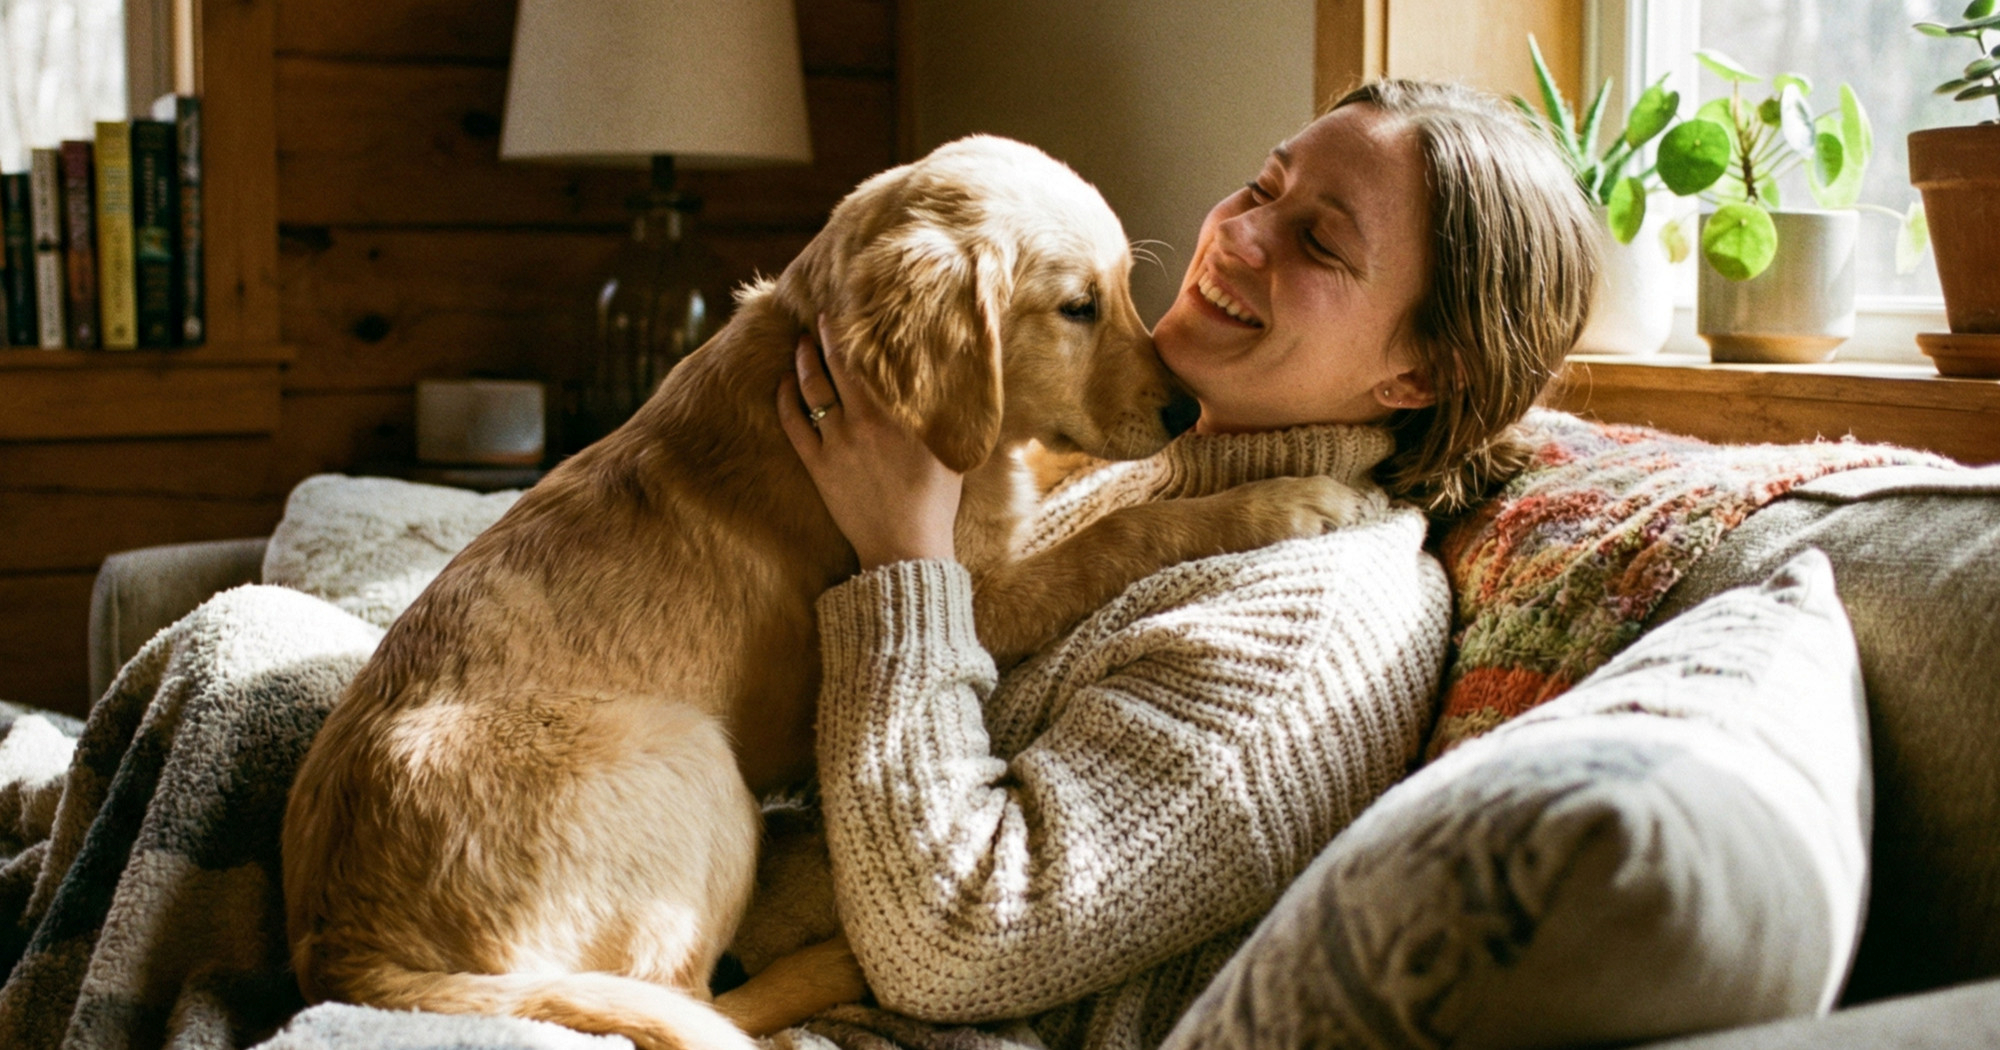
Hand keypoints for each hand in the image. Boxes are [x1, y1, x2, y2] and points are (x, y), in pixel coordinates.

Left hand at [778, 315, 961, 570]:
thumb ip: (944, 415)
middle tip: (822, 315)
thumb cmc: (935, 503)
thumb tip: (956, 383)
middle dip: (827, 335)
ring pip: (811, 389)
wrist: (906, 548)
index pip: (872, 361)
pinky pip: (793, 424)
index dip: (859, 334)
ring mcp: (836, 444)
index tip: (855, 313)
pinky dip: (784, 399)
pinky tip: (783, 383)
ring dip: (803, 361)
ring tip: (801, 342)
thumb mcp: (950, 451)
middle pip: (837, 365)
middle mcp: (863, 422)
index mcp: (897, 416)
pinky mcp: (818, 467)